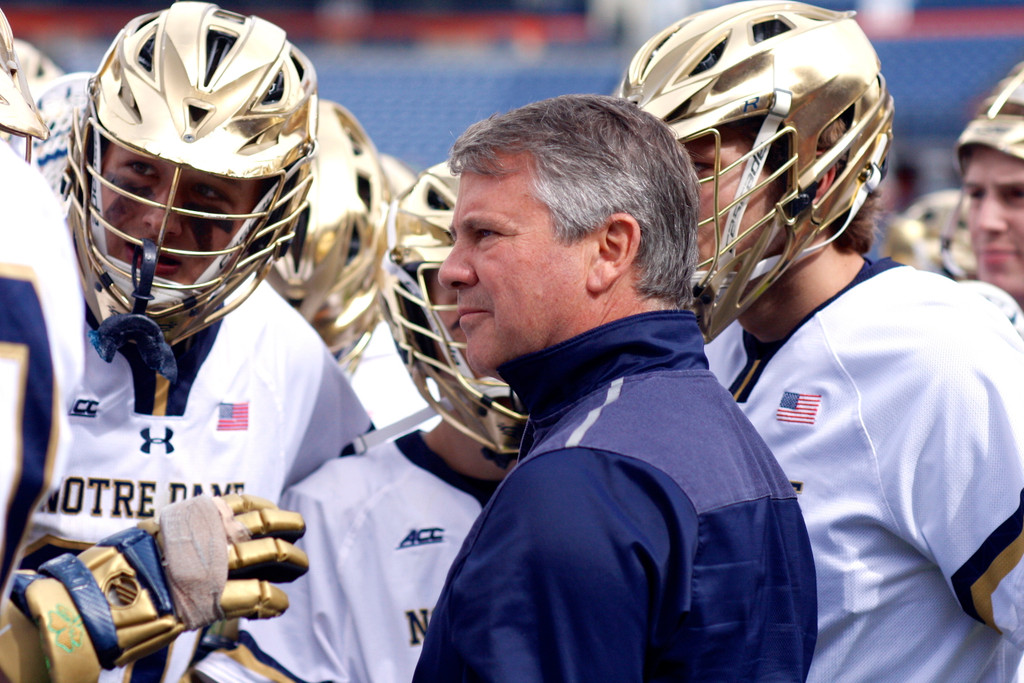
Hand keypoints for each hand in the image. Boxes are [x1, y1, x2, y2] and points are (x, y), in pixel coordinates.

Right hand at [7, 494, 306, 680]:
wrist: (87, 605)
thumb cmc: (113, 576)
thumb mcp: (148, 539)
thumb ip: (181, 536)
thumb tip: (208, 539)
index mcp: (186, 519)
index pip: (237, 503)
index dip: (264, 507)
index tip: (276, 512)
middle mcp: (200, 535)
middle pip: (258, 525)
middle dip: (287, 526)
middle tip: (300, 531)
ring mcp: (206, 566)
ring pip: (264, 554)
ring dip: (290, 559)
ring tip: (301, 565)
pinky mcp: (207, 598)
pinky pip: (254, 594)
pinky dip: (272, 599)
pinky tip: (278, 604)